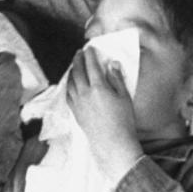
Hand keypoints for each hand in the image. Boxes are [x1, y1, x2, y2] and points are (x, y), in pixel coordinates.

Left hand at [66, 46, 140, 177]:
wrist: (113, 144)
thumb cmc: (123, 120)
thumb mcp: (124, 97)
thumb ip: (116, 78)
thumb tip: (112, 63)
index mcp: (98, 88)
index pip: (91, 65)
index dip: (90, 55)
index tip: (89, 48)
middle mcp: (85, 94)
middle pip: (78, 71)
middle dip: (78, 59)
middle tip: (79, 52)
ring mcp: (78, 104)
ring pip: (70, 82)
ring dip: (72, 71)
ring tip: (74, 66)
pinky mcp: (76, 113)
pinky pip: (68, 95)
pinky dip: (68, 85)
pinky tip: (71, 84)